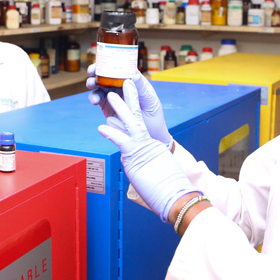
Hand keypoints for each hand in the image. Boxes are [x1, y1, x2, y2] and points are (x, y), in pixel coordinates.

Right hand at [87, 66, 172, 148]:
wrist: (149, 135)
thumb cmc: (154, 115)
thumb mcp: (150, 100)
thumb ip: (141, 88)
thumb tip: (134, 74)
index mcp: (132, 81)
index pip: (120, 68)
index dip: (110, 63)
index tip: (102, 61)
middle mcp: (121, 87)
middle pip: (106, 74)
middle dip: (96, 71)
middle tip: (91, 72)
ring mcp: (113, 96)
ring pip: (99, 85)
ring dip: (93, 83)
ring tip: (91, 85)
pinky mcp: (107, 107)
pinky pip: (97, 99)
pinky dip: (93, 97)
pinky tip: (94, 100)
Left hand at [97, 79, 197, 222]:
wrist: (178, 196)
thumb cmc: (168, 191)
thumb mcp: (155, 175)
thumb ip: (146, 170)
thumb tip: (142, 174)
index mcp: (152, 147)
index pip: (138, 127)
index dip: (129, 114)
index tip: (123, 103)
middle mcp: (149, 144)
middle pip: (137, 116)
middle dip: (130, 99)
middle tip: (126, 83)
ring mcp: (144, 148)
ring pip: (130, 121)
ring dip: (119, 107)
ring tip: (110, 95)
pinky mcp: (138, 155)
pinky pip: (122, 141)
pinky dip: (111, 133)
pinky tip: (101, 127)